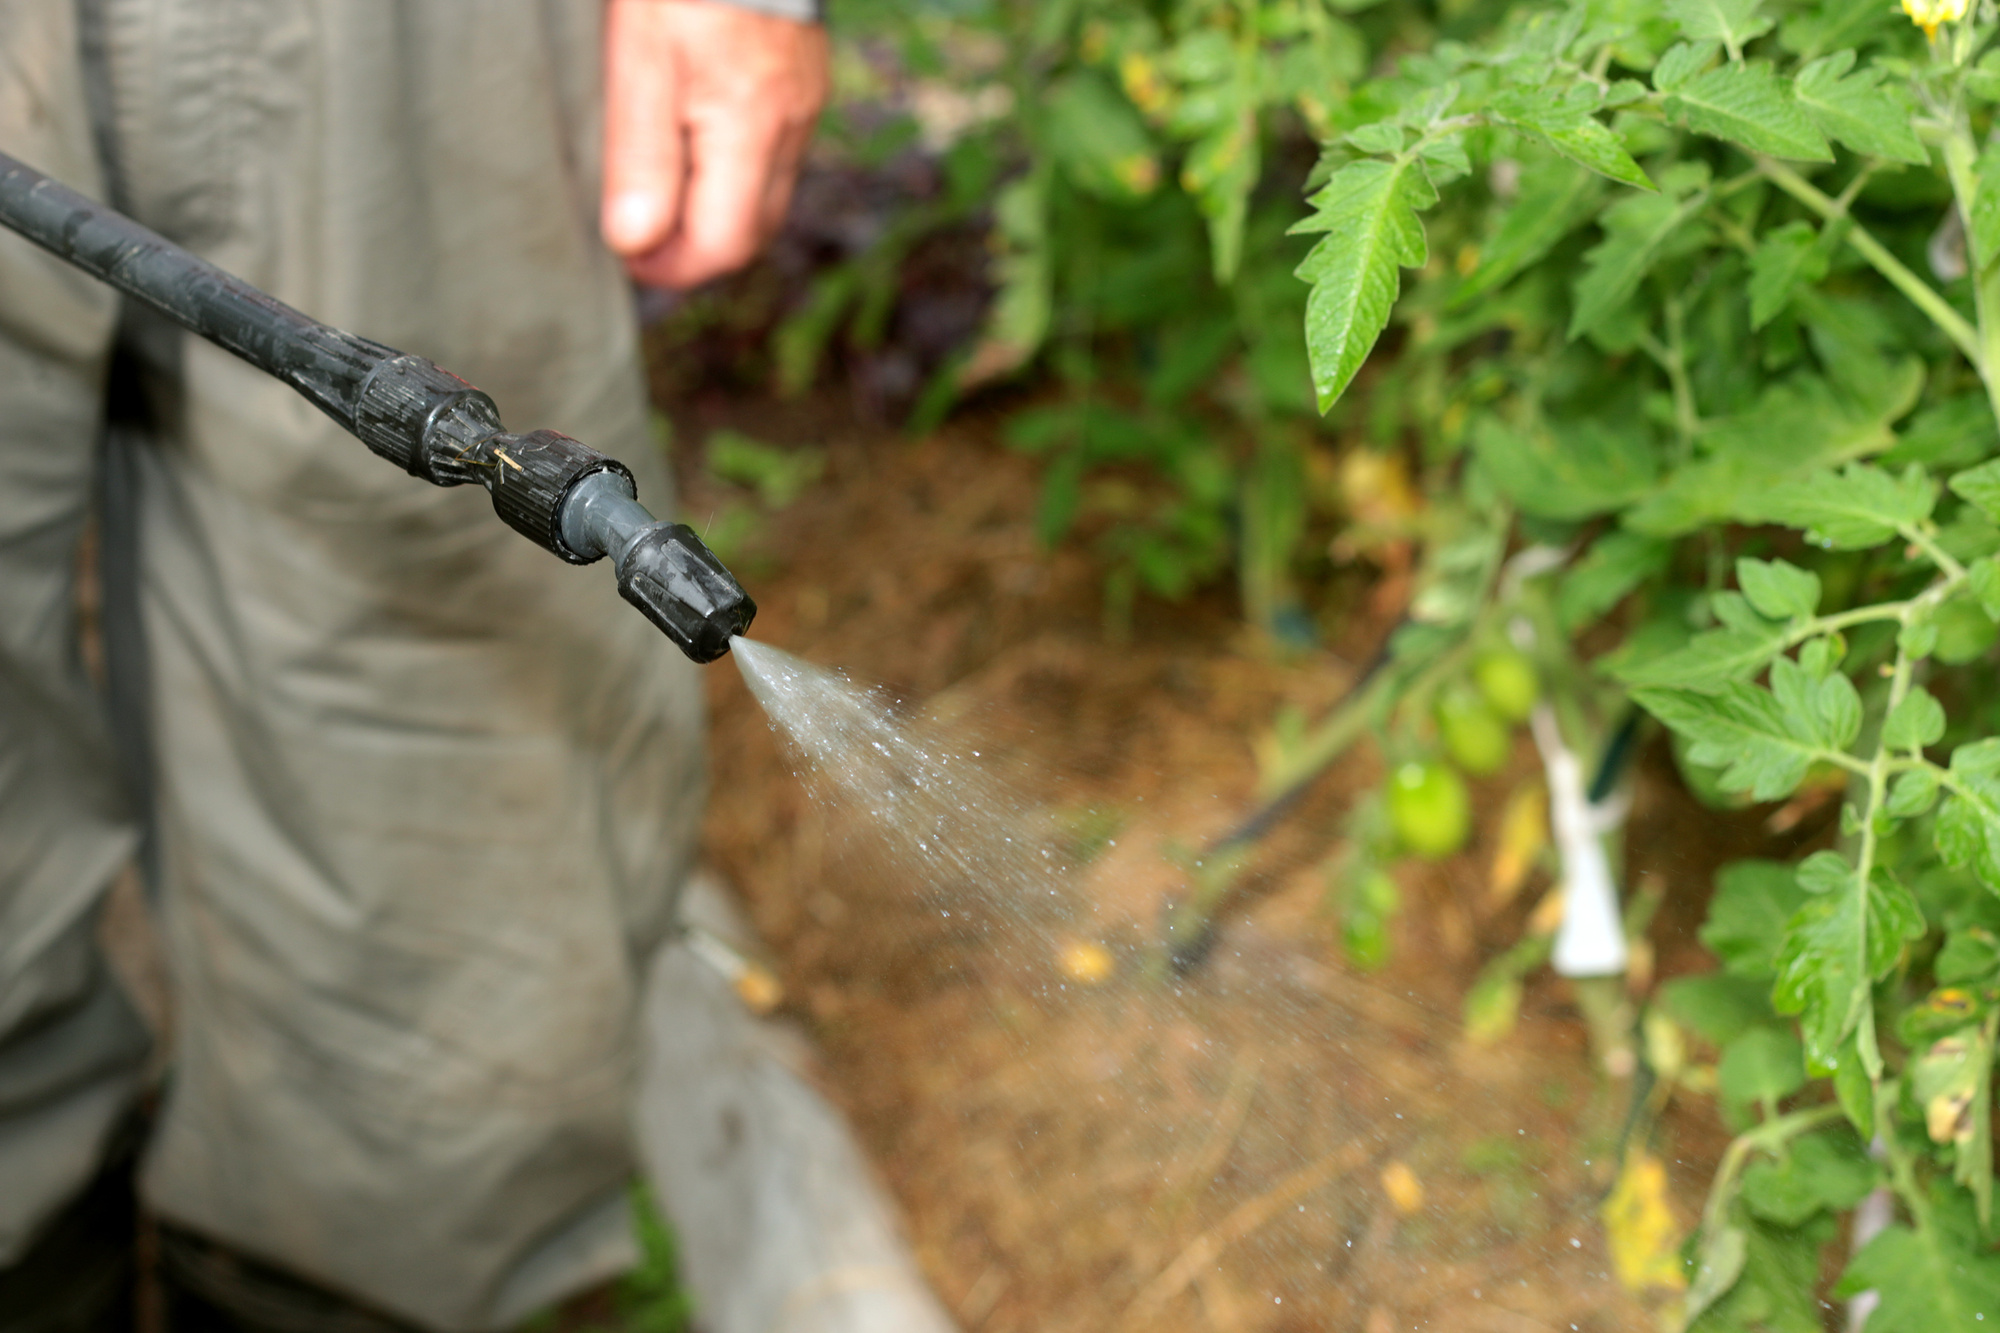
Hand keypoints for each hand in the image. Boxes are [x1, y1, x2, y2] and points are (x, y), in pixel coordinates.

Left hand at [602, 0, 829, 288]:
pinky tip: (695, 141)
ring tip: (659, 191)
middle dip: (695, 251)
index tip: (624, 254)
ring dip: (713, 212)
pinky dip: (732, 171)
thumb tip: (635, 243)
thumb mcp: (640, 59)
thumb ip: (640, 156)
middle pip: (752, 233)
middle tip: (637, 237)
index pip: (723, 245)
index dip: (671, 268)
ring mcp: (804, 103)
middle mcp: (789, 126)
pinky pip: (773, 153)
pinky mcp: (803, 78)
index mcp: (750, 129)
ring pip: (765, 195)